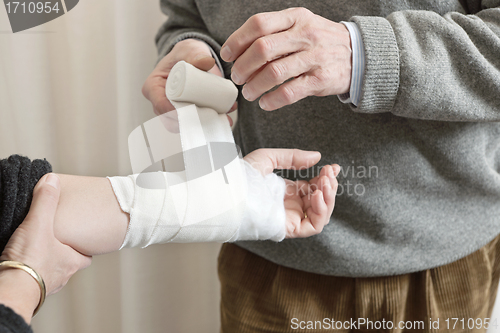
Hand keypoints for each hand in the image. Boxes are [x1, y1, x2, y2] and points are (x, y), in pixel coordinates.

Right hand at [0, 173, 91, 321]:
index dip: (85, 247)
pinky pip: (32, 279)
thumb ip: (46, 201)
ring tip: (36, 251)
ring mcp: (45, 285)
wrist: (10, 290)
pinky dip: (29, 271)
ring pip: (51, 273)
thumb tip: (52, 179)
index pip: (87, 257)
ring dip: (45, 263)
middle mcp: (62, 276)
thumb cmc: (30, 261)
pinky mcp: (28, 291)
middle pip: (68, 264)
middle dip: (63, 254)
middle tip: (56, 242)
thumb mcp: (39, 224)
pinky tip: (21, 263)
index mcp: (71, 262)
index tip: (81, 238)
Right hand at [142, 38, 235, 125]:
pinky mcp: (186, 115)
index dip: (174, 112)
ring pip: (184, 125)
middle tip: (211, 116)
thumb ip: (197, 55)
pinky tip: (223, 120)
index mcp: (153, 87)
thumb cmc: (185, 54)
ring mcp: (172, 111)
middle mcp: (160, 102)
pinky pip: (194, 124)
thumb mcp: (190, 51)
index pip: (160, 105)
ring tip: (221, 118)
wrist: (193, 59)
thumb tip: (207, 62)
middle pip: (171, 120)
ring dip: (202, 125)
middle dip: (192, 122)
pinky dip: (208, 124)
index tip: (192, 111)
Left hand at [220, 7, 351, 110]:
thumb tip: (239, 50)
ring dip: (254, 86)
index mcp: (295, 17)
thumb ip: (274, 32)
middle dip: (242, 66)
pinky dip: (272, 100)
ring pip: (274, 72)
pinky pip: (290, 92)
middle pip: (262, 49)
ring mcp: (315, 57)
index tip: (227, 55)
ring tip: (248, 93)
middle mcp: (305, 34)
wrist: (359, 54)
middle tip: (237, 78)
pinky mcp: (321, 79)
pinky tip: (265, 103)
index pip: (258, 24)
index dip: (237, 41)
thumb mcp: (301, 25)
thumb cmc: (321, 41)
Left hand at [244, 149, 339, 237]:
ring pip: (320, 214)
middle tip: (330, 173)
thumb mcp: (269, 158)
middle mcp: (290, 206)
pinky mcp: (289, 228)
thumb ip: (293, 157)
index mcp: (286, 192)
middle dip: (329, 186)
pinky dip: (321, 212)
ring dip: (328, 198)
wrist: (230, 191)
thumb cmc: (241, 176)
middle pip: (320, 201)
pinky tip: (317, 195)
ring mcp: (290, 218)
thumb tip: (317, 156)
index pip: (314, 188)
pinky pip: (313, 226)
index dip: (326, 179)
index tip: (333, 167)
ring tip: (326, 182)